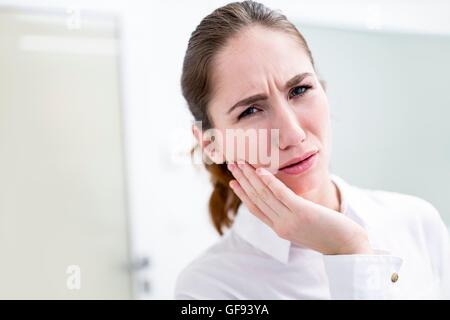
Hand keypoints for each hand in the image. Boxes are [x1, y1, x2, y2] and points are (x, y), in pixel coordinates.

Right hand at [227, 160, 372, 254]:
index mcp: (279, 228)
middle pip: (256, 199)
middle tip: (231, 164)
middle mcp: (280, 225)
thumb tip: (287, 201)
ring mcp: (289, 219)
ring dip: (250, 177)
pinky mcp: (301, 213)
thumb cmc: (329, 233)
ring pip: (264, 195)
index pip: (255, 209)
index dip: (242, 194)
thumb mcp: (304, 225)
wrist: (347, 245)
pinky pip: (281, 194)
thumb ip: (291, 215)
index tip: (232, 182)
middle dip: (242, 180)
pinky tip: (260, 170)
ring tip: (241, 163)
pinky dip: (269, 182)